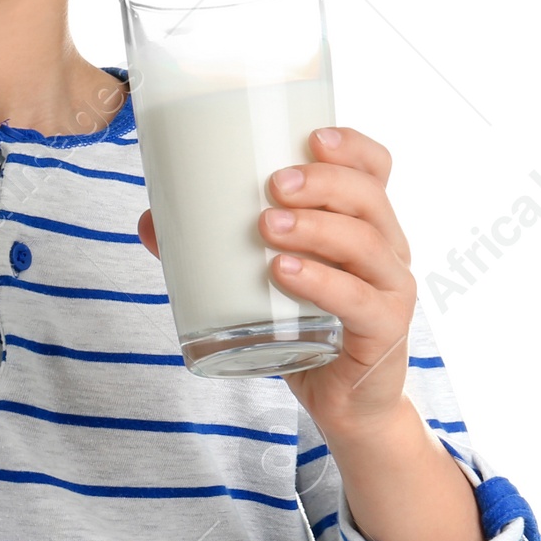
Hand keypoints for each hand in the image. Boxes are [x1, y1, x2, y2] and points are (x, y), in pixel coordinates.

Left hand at [137, 126, 416, 437]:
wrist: (343, 404)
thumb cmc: (304, 327)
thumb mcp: (262, 281)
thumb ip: (211, 251)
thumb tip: (149, 221)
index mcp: (364, 224)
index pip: (375, 169)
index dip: (351, 147)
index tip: (311, 136)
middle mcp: (387, 250)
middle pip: (369, 198)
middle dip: (322, 183)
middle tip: (272, 185)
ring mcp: (390, 291)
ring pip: (366, 244)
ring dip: (315, 227)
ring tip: (266, 226)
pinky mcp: (383, 332)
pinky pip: (359, 301)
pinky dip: (322, 283)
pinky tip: (284, 272)